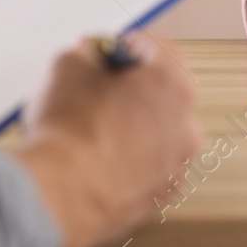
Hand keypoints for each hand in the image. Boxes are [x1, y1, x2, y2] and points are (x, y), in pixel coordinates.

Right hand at [12, 32, 203, 246]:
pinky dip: (131, 163)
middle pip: (163, 94)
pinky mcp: (161, 199)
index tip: (109, 54)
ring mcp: (176, 166)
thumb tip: (89, 57)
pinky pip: (149, 169)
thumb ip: (88, 53)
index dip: (129, 48)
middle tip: (98, 91)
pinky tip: (98, 162)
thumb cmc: (70, 129)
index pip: (160, 51)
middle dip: (133, 90)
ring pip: (158, 134)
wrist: (61, 194)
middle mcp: (186, 125)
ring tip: (94, 132)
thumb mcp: (68, 64)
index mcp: (172, 83)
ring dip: (134, 128)